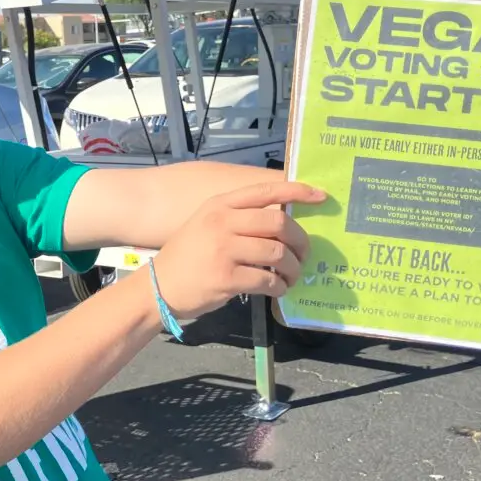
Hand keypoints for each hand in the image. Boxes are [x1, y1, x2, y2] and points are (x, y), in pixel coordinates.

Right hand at [151, 180, 326, 319]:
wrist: (159, 286)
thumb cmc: (188, 256)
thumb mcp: (207, 224)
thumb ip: (239, 218)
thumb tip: (283, 223)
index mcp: (220, 205)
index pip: (265, 191)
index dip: (297, 191)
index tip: (321, 197)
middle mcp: (222, 222)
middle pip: (279, 223)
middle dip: (300, 241)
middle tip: (303, 255)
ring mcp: (224, 250)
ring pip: (278, 253)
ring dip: (293, 268)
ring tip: (291, 276)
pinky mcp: (226, 278)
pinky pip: (268, 279)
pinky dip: (280, 286)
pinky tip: (278, 289)